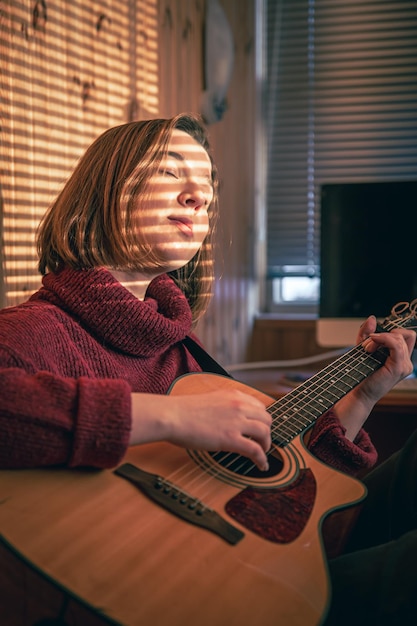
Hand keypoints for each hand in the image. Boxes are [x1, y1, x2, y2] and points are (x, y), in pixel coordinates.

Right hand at [130, 389, 271, 470]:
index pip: (259, 406)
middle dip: (267, 432)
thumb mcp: (209, 400)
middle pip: (267, 418)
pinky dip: (262, 459)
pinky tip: (261, 465)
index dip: (262, 419)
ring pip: (265, 433)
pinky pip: (255, 450)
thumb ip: (223, 407)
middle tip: (261, 442)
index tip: (260, 428)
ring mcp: (236, 421)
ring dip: (266, 445)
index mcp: (233, 395)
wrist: (172, 416)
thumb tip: (227, 421)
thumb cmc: (182, 411)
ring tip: (262, 454)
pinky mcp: (231, 438)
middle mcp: (238, 405)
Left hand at [335, 315, 414, 439]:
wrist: (358, 392)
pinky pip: (396, 344)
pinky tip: (373, 341)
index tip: (375, 337)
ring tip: (367, 349)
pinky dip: (383, 338)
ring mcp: (404, 366)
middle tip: (368, 345)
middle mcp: (406, 362)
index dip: (393, 331)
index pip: (408, 336)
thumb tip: (373, 318)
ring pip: (398, 338)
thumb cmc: (361, 373)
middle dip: (383, 335)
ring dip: (379, 338)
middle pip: (402, 334)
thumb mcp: (363, 347)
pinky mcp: (398, 368)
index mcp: (401, 358)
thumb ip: (367, 332)